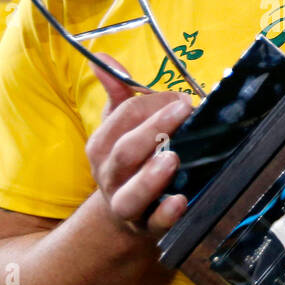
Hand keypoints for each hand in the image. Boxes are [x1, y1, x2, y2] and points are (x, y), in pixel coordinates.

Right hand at [87, 52, 194, 237]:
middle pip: (124, 153)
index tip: (180, 98)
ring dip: (152, 177)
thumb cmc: (128, 160)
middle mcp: (109, 176)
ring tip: (173, 158)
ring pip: (132, 195)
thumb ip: (117, 92)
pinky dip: (167, 214)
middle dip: (153, 130)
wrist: (125, 215)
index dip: (150, 105)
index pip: (121, 119)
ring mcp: (126, 204)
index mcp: (101, 147)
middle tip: (183, 111)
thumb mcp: (118, 126)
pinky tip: (181, 201)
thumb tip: (102, 58)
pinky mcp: (147, 227)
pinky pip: (154, 224)